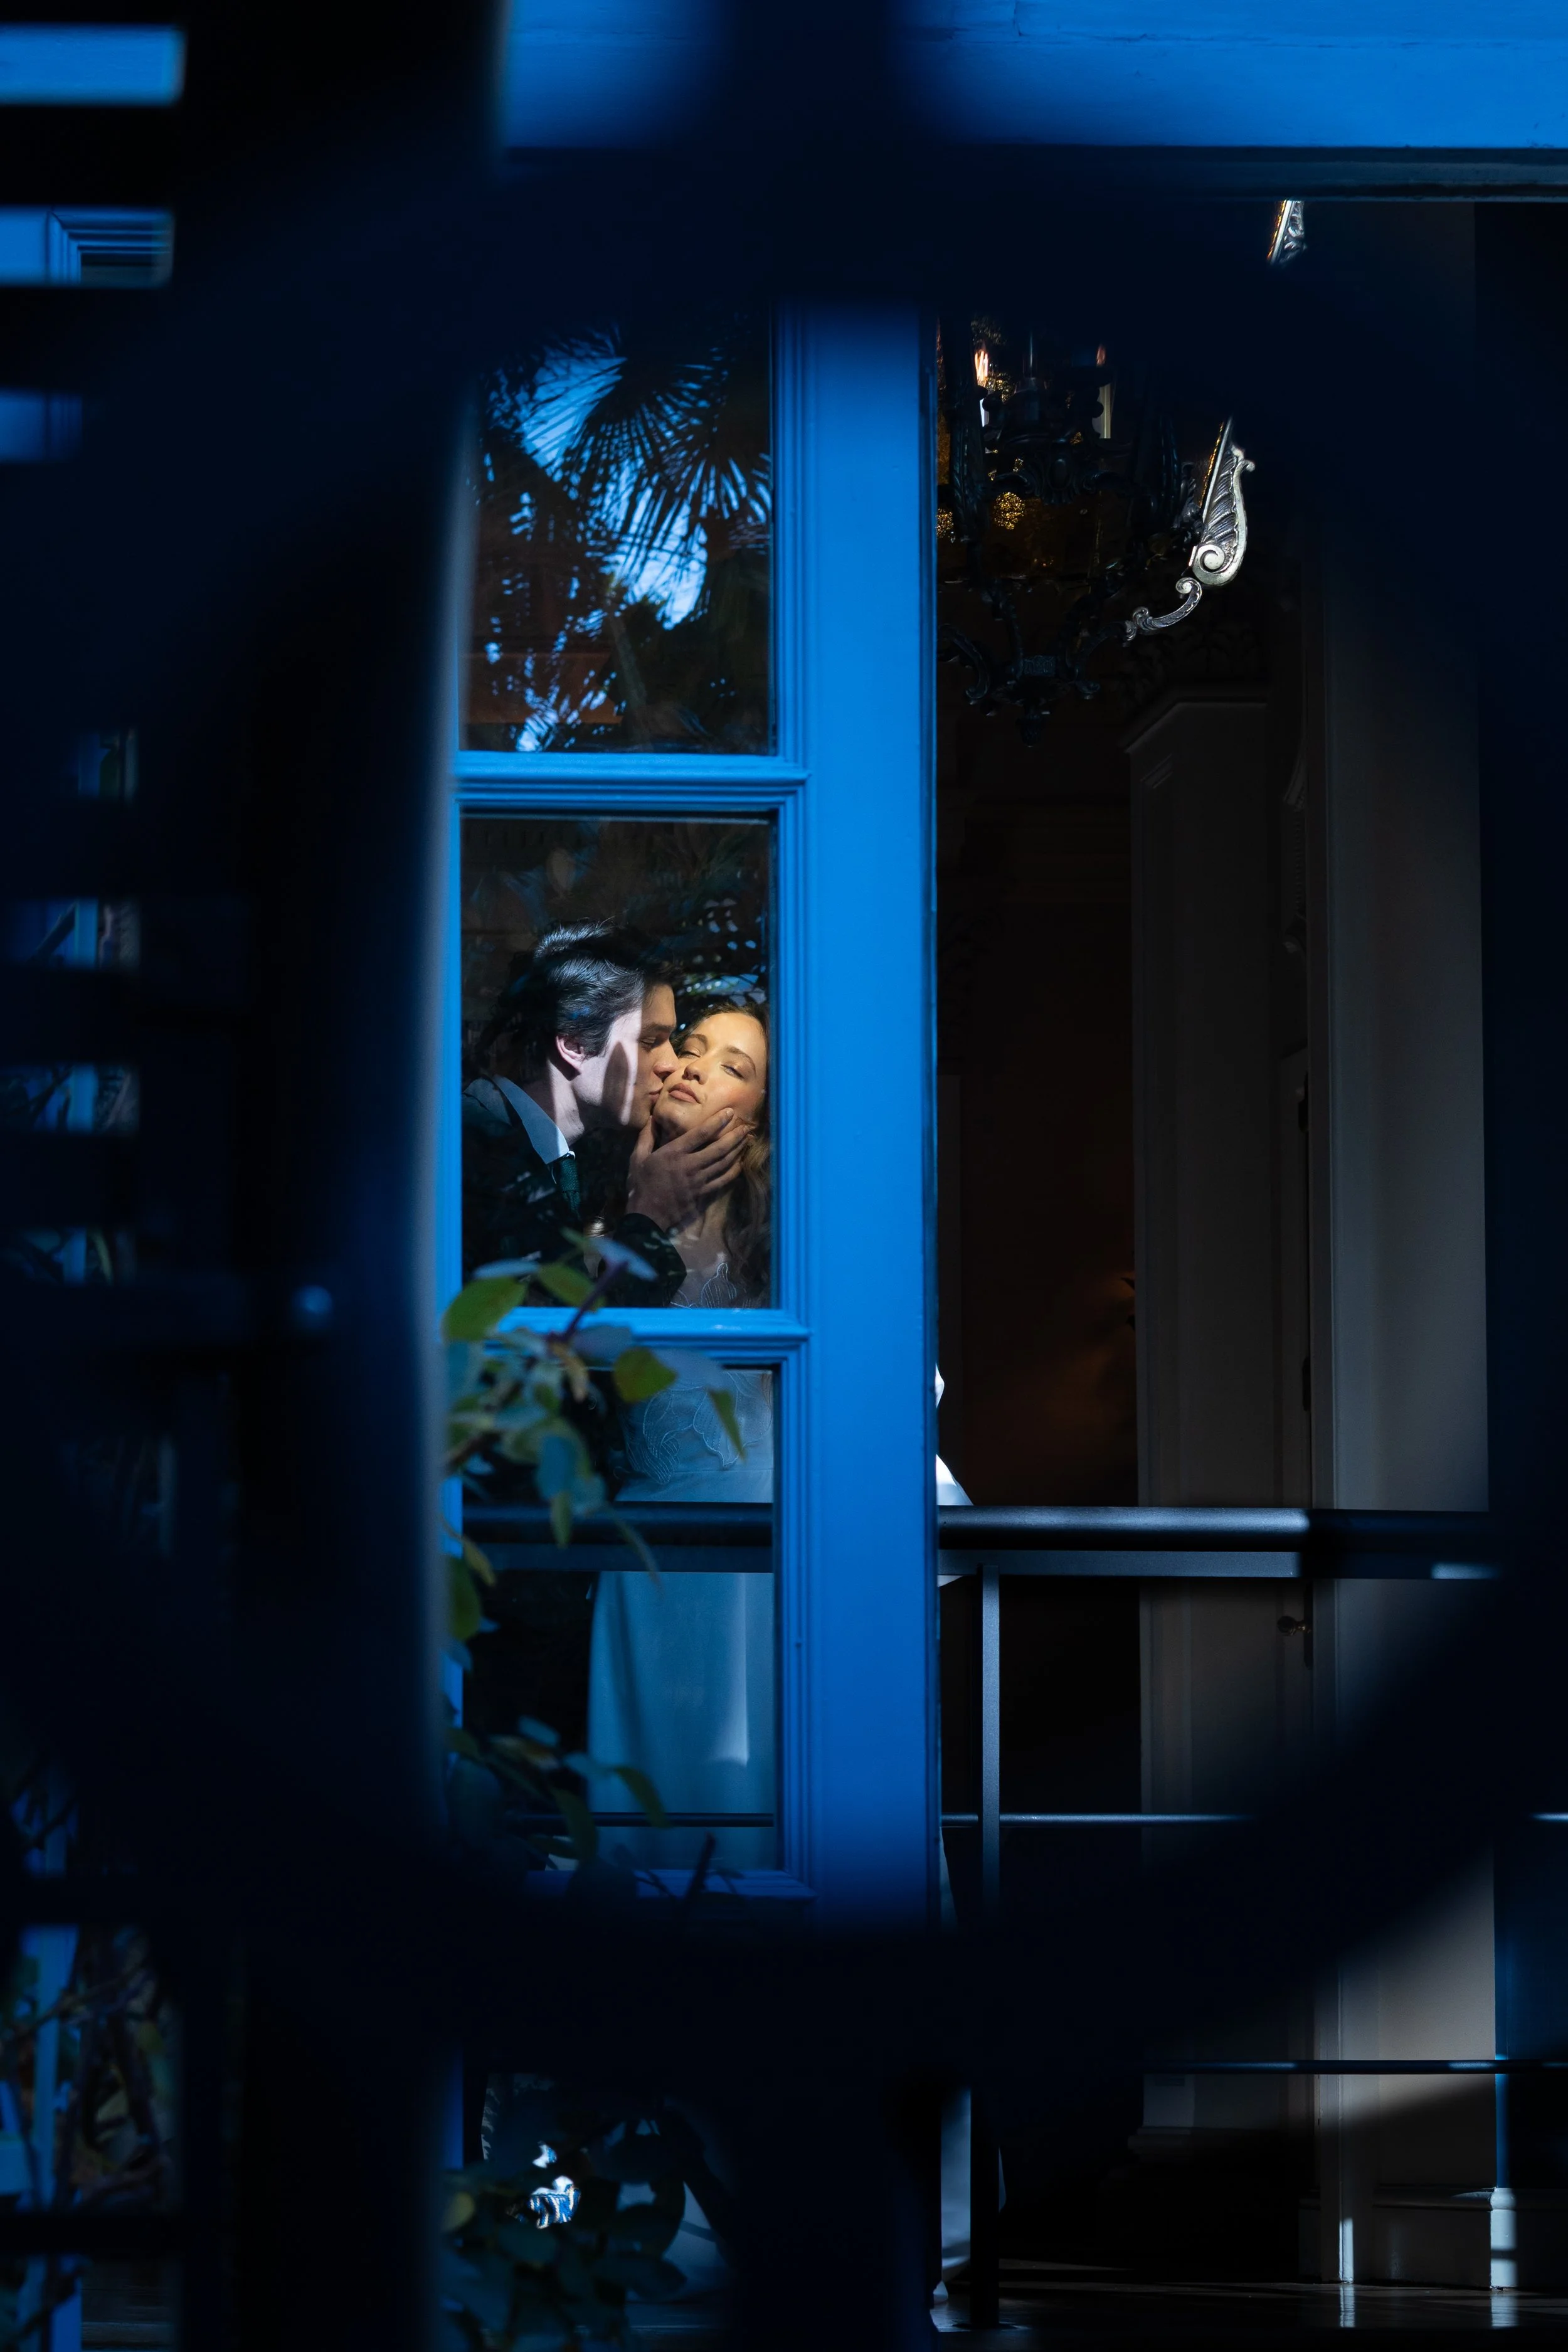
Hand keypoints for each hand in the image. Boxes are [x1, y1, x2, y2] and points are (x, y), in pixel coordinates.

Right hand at [625, 1108, 748, 1232]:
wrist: (646, 1215)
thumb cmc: (640, 1184)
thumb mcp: (637, 1157)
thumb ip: (646, 1136)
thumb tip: (651, 1117)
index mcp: (674, 1153)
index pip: (701, 1134)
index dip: (717, 1122)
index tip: (729, 1112)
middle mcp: (690, 1165)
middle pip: (719, 1148)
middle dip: (734, 1136)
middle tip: (746, 1127)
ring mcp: (698, 1181)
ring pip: (723, 1163)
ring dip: (737, 1151)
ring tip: (747, 1141)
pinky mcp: (702, 1193)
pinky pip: (722, 1180)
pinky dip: (733, 1171)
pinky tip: (740, 1164)